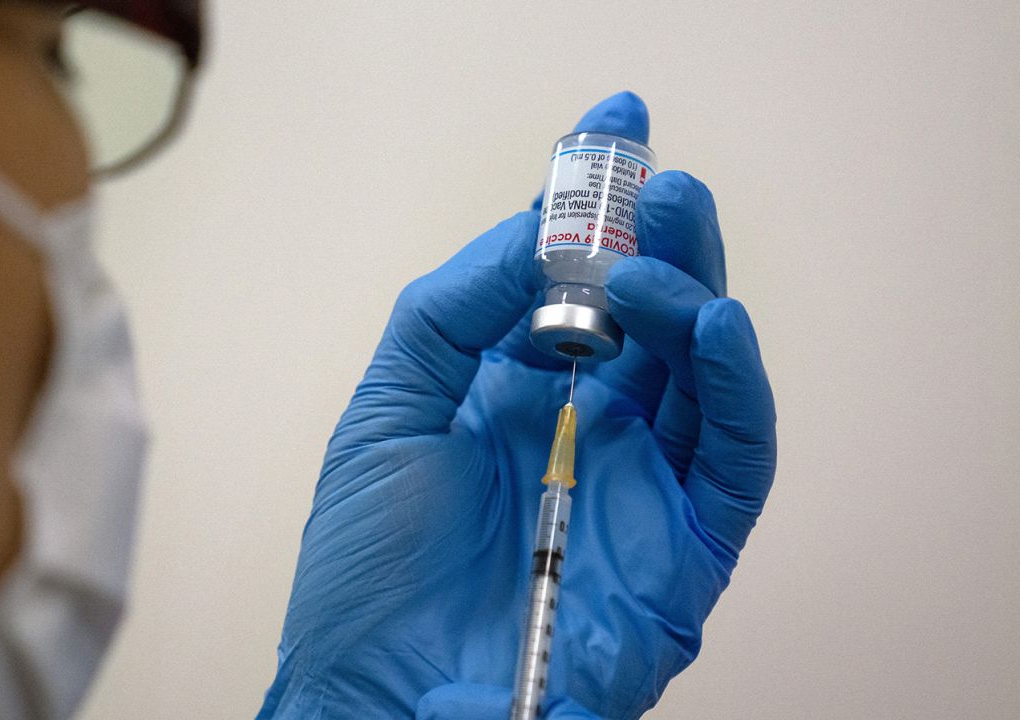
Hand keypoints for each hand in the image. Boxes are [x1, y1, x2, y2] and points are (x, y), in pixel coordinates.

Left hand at [256, 92, 775, 719]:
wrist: (380, 699)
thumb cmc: (368, 573)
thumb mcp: (387, 411)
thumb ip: (452, 313)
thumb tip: (534, 231)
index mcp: (520, 392)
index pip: (579, 283)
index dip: (598, 208)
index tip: (613, 130)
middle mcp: (591, 428)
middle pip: (654, 315)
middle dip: (658, 237)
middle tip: (651, 179)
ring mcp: (642, 486)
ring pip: (706, 372)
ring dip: (694, 294)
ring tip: (655, 245)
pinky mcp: (684, 551)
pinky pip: (736, 459)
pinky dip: (739, 389)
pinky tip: (713, 326)